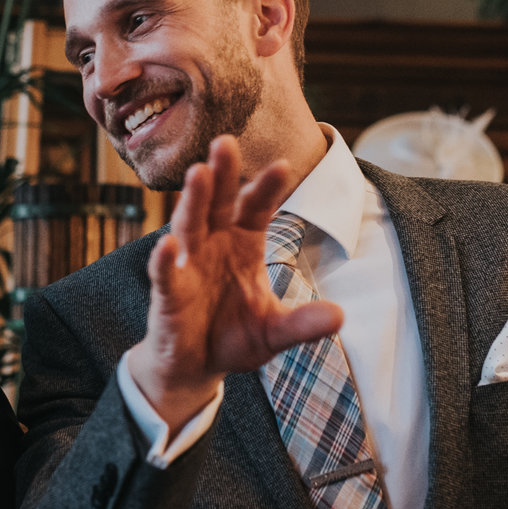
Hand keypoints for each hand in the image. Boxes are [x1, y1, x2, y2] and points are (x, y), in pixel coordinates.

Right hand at [130, 134, 341, 427]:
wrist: (195, 366)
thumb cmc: (233, 337)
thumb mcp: (274, 331)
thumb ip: (302, 323)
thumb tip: (341, 317)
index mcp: (243, 243)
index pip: (256, 208)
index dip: (267, 188)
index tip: (283, 166)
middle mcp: (213, 244)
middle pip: (218, 203)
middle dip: (222, 174)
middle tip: (225, 142)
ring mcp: (188, 264)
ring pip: (189, 225)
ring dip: (193, 200)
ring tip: (197, 173)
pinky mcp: (167, 292)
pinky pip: (166, 272)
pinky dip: (166, 259)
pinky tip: (168, 245)